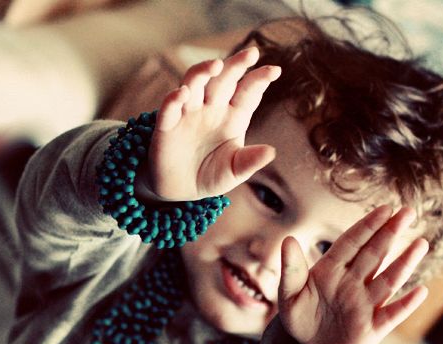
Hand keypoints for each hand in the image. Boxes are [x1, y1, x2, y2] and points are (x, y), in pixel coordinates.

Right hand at [145, 47, 280, 201]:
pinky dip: (174, 99)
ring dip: (203, 72)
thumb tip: (271, 152)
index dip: (259, 80)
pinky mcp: (167, 125)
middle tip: (251, 54)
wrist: (181, 190)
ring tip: (216, 65)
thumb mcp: (235, 171)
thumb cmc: (211, 175)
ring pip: (194, 83)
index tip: (275, 71)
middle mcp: (212, 108)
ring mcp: (188, 113)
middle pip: (223, 80)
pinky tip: (182, 93)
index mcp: (234, 116)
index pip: (248, 92)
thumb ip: (251, 161)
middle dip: (235, 65)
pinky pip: (169, 108)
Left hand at [277, 205, 429, 343]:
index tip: (384, 209)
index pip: (352, 243)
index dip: (368, 226)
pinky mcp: (372, 329)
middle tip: (408, 211)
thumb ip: (292, 269)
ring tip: (421, 243)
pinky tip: (421, 291)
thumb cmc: (300, 317)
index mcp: (332, 270)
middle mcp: (353, 282)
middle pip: (375, 254)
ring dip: (404, 263)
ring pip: (388, 280)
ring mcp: (365, 304)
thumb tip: (288, 240)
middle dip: (390, 233)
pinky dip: (406, 305)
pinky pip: (392, 315)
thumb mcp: (289, 295)